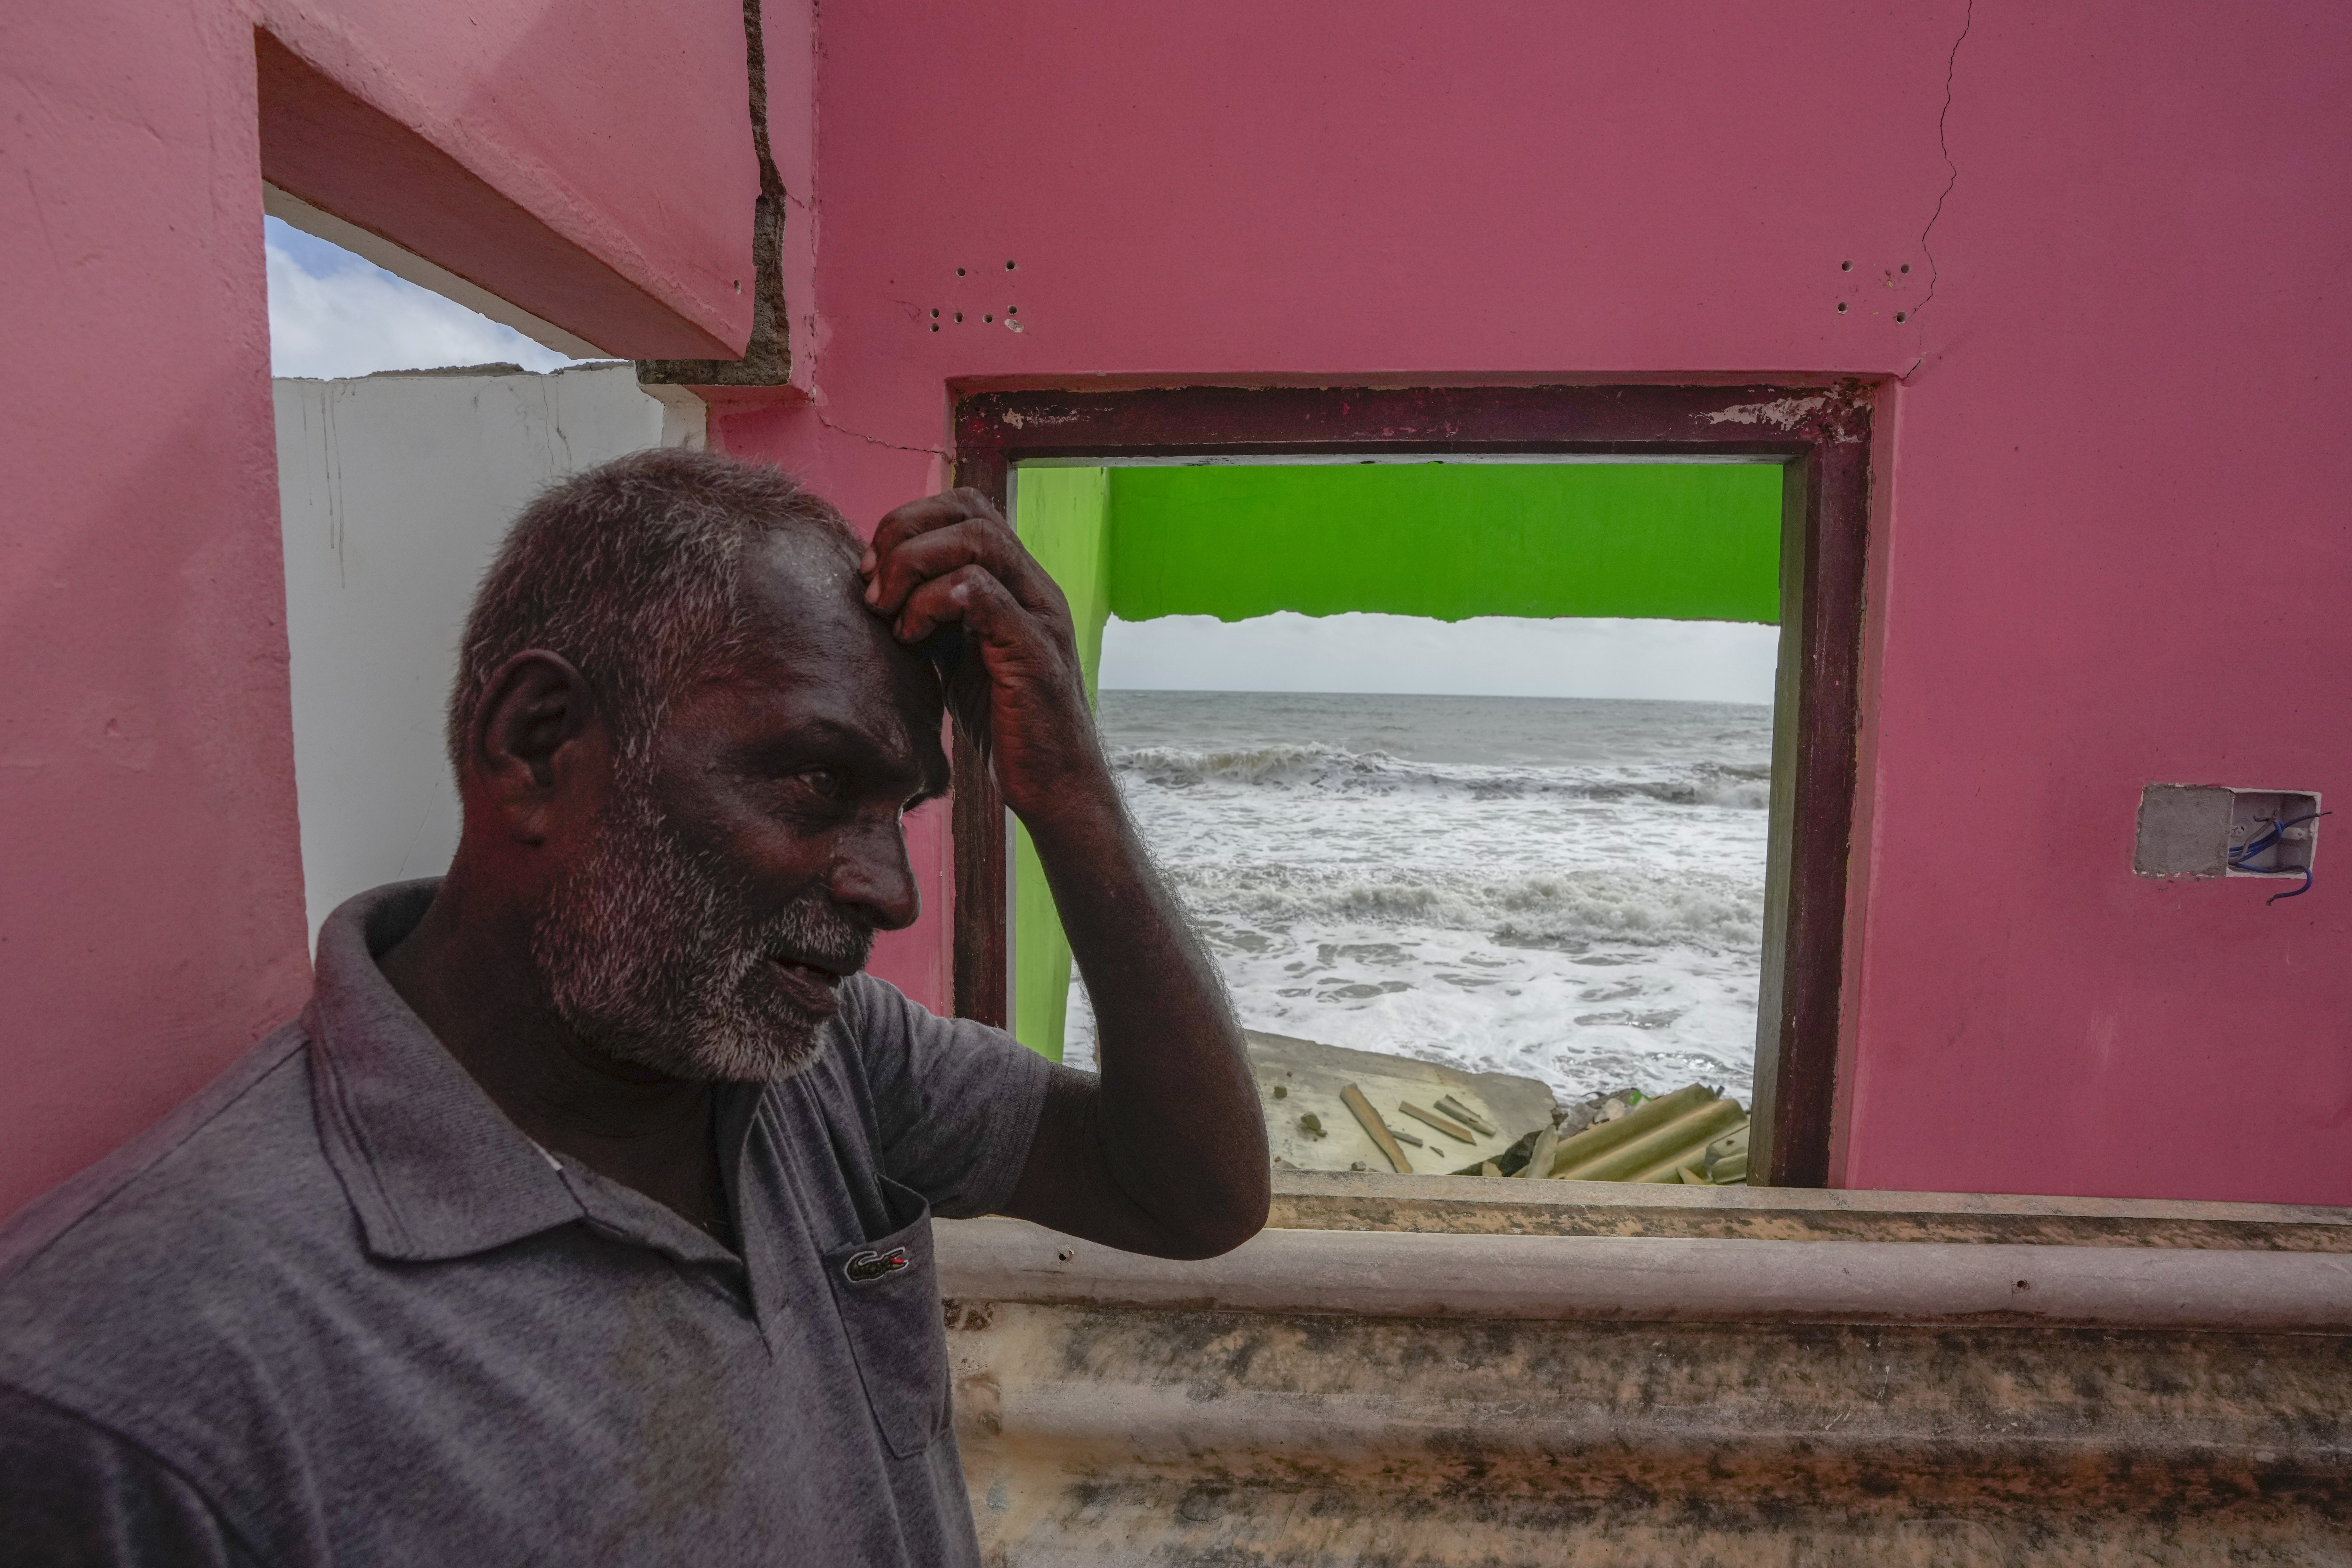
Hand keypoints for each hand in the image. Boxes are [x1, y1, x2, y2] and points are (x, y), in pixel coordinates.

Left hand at [860, 489, 1106, 817]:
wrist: (1054, 785)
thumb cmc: (1003, 723)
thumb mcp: (957, 655)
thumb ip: (932, 614)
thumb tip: (876, 586)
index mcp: (1017, 581)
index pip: (966, 508)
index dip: (909, 523)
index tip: (872, 571)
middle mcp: (1034, 586)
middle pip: (969, 511)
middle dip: (904, 537)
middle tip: (873, 589)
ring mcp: (1040, 614)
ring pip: (978, 541)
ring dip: (914, 567)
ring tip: (890, 614)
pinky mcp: (1034, 649)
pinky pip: (981, 592)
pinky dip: (932, 604)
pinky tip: (914, 639)